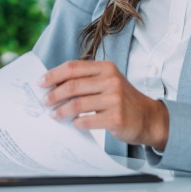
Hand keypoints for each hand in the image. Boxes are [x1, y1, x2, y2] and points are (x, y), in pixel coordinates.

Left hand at [40, 60, 169, 149]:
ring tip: (54, 115)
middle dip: (54, 94)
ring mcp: (115, 99)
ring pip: (77, 104)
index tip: (41, 83)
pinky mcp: (116, 118)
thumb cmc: (122, 99)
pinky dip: (76, 123)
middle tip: (44, 102)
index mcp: (106, 68)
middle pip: (72, 85)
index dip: (53, 75)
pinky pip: (87, 121)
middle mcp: (111, 80)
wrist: (149, 118)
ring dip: (61, 111)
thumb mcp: (107, 81)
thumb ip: (85, 80)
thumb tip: (53, 85)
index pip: (73, 67)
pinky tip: (74, 124)